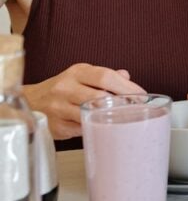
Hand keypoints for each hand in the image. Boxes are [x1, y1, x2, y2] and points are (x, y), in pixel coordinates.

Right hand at [22, 64, 144, 139]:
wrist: (31, 102)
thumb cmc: (64, 89)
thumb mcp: (82, 75)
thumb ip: (105, 76)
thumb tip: (126, 77)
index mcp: (77, 72)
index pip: (106, 77)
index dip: (127, 87)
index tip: (142, 96)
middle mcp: (65, 87)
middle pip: (101, 97)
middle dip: (122, 104)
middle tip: (136, 110)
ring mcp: (58, 108)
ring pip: (91, 114)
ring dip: (109, 117)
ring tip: (123, 119)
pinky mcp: (56, 126)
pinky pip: (82, 129)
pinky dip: (94, 128)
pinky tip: (101, 127)